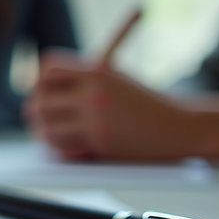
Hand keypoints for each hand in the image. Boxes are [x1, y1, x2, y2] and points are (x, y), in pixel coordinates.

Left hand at [23, 51, 218, 163]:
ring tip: (56, 136)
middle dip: (37, 111)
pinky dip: (62, 150)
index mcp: (96, 69)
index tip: (45, 93)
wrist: (181, 127)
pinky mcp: (101, 142)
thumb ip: (82, 78)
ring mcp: (96, 117)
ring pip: (46, 127)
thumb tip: (40, 85)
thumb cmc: (146, 105)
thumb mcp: (116, 79)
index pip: (48, 68)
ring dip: (46, 134)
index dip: (40, 81)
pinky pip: (63, 148)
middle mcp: (93, 90)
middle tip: (42, 120)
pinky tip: (74, 148)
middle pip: (39, 99)